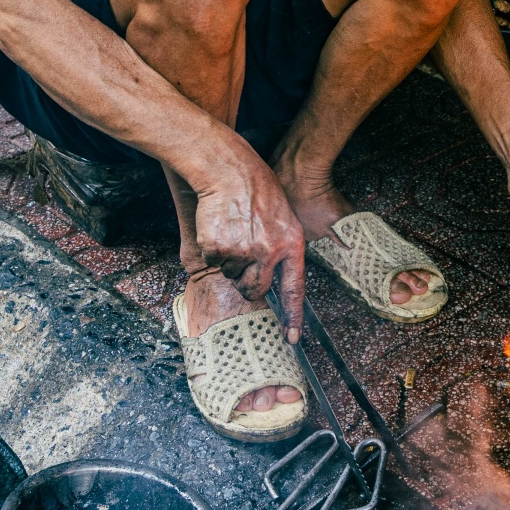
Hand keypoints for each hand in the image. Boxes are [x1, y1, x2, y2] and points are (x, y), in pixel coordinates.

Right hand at [189, 138, 305, 337]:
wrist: (229, 170)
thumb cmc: (258, 188)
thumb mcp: (284, 216)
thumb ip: (282, 247)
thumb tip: (274, 276)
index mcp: (290, 245)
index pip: (295, 289)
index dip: (293, 316)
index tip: (291, 339)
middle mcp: (268, 253)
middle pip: (255, 289)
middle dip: (247, 282)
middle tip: (243, 257)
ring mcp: (242, 253)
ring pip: (232, 275)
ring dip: (230, 260)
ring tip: (234, 231)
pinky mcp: (218, 249)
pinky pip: (214, 262)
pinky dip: (214, 250)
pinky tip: (221, 227)